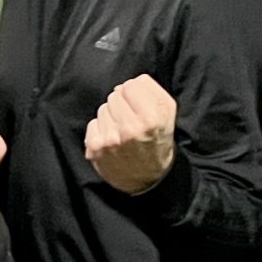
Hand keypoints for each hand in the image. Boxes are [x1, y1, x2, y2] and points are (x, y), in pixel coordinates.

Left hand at [84, 74, 175, 194]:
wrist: (149, 178)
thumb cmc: (158, 140)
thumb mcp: (168, 113)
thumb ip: (151, 89)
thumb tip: (128, 82)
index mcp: (151, 118)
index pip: (130, 85)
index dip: (134, 92)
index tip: (138, 104)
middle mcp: (129, 129)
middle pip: (114, 95)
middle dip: (122, 104)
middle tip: (131, 119)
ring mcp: (110, 140)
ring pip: (103, 108)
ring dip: (111, 116)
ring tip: (122, 131)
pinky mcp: (95, 148)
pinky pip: (93, 123)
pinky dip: (101, 129)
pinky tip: (112, 140)